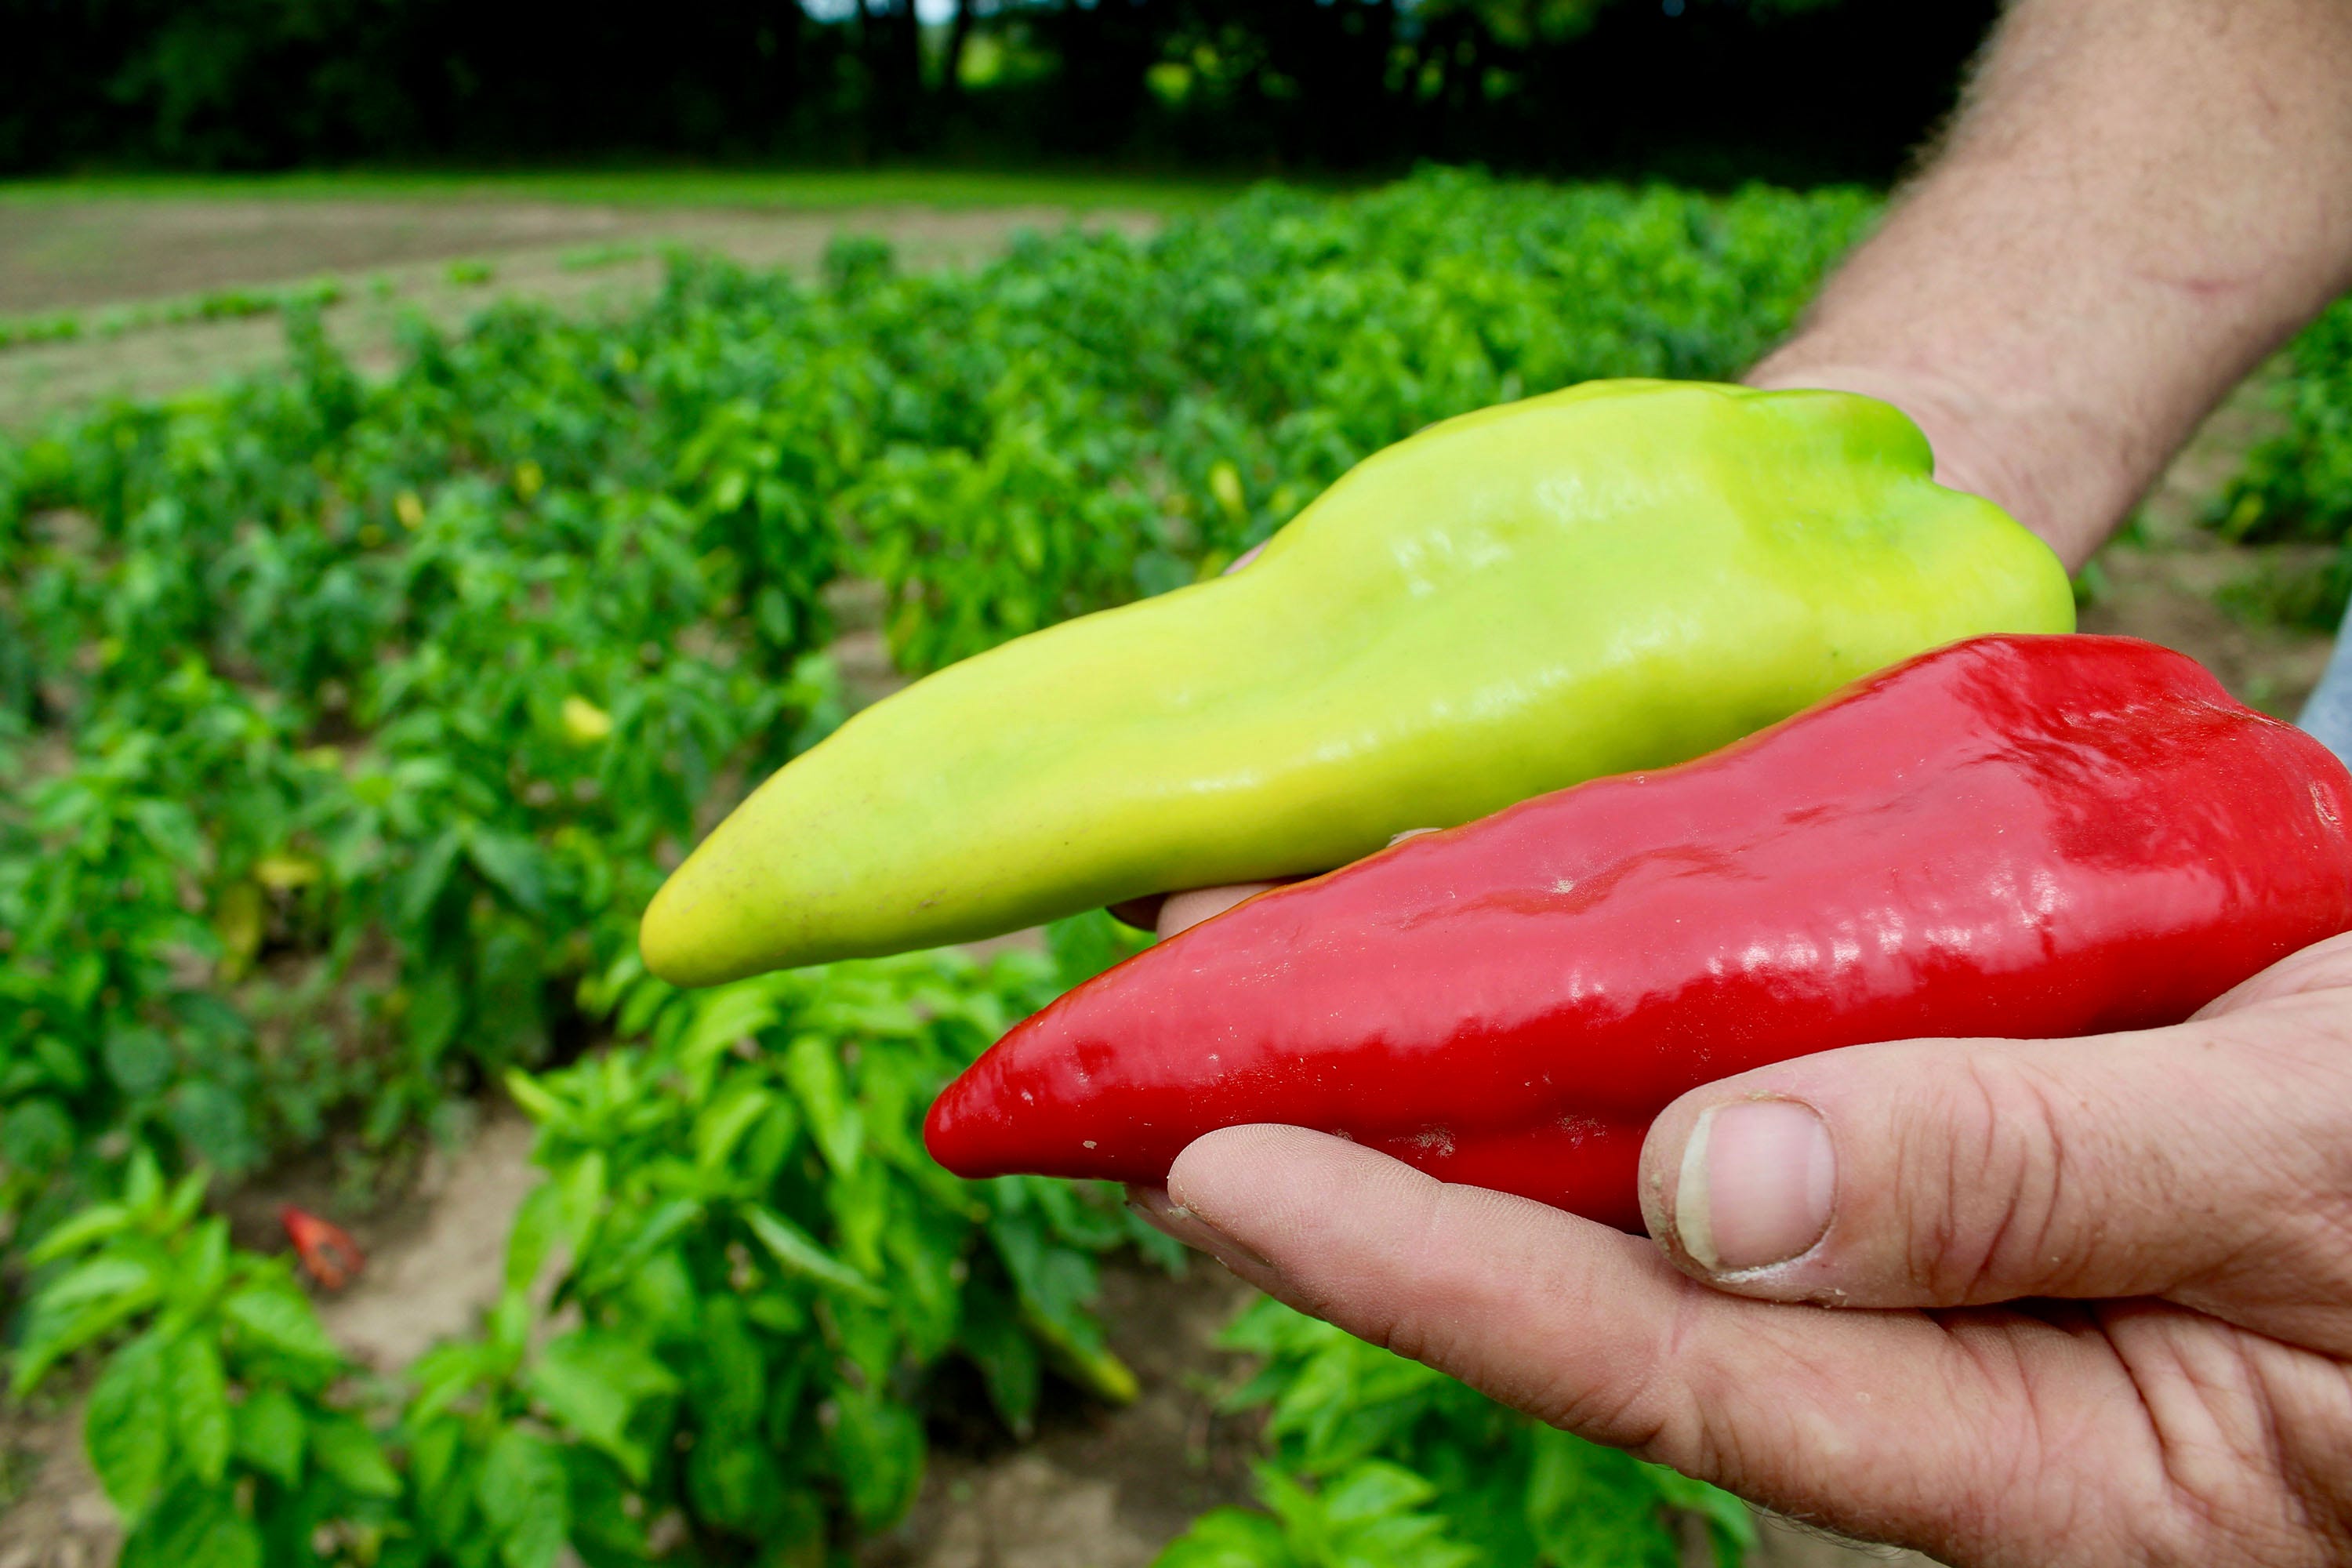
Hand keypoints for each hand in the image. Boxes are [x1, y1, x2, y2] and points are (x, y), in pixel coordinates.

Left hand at [1131, 920, 2351, 1566]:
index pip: (1657, 1362)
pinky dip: (1588, 1020)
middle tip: (1150, 1070)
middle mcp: (1922, 1361)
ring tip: (1255, 976)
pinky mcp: (1922, 1146)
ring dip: (1444, 1079)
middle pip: (1591, 1280)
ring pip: (1630, 1180)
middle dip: (1368, 1170)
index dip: (1420, 1267)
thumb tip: (1707, 1195)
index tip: (1215, 1172)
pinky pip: (1722, 1089)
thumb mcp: (2298, 1168)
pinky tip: (1485, 947)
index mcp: (2021, 1445)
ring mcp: (1914, 1253)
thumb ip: (2018, 1183)